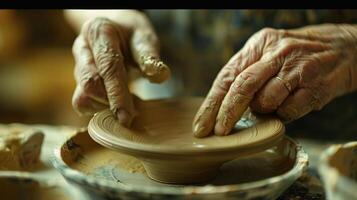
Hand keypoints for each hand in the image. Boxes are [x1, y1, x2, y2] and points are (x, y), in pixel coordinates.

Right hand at [69, 10, 170, 125]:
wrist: (116, 31)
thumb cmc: (131, 36)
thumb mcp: (144, 37)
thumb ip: (149, 56)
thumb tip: (160, 76)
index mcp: (99, 32)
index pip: (108, 67)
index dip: (117, 94)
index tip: (127, 117)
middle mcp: (83, 49)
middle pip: (89, 84)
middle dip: (111, 103)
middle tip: (132, 112)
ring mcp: (77, 67)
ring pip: (81, 98)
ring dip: (103, 107)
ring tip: (124, 102)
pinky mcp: (77, 82)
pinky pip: (81, 103)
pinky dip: (98, 109)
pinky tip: (114, 103)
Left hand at [193, 24, 356, 136]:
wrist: (342, 49)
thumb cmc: (295, 56)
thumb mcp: (267, 54)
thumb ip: (246, 75)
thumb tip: (222, 107)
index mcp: (258, 45)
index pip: (227, 77)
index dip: (212, 104)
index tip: (201, 126)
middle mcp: (276, 53)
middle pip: (242, 87)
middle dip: (226, 114)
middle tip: (218, 133)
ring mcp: (297, 68)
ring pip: (266, 101)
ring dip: (263, 110)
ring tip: (272, 102)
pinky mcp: (315, 86)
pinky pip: (289, 111)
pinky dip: (283, 114)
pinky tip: (289, 104)